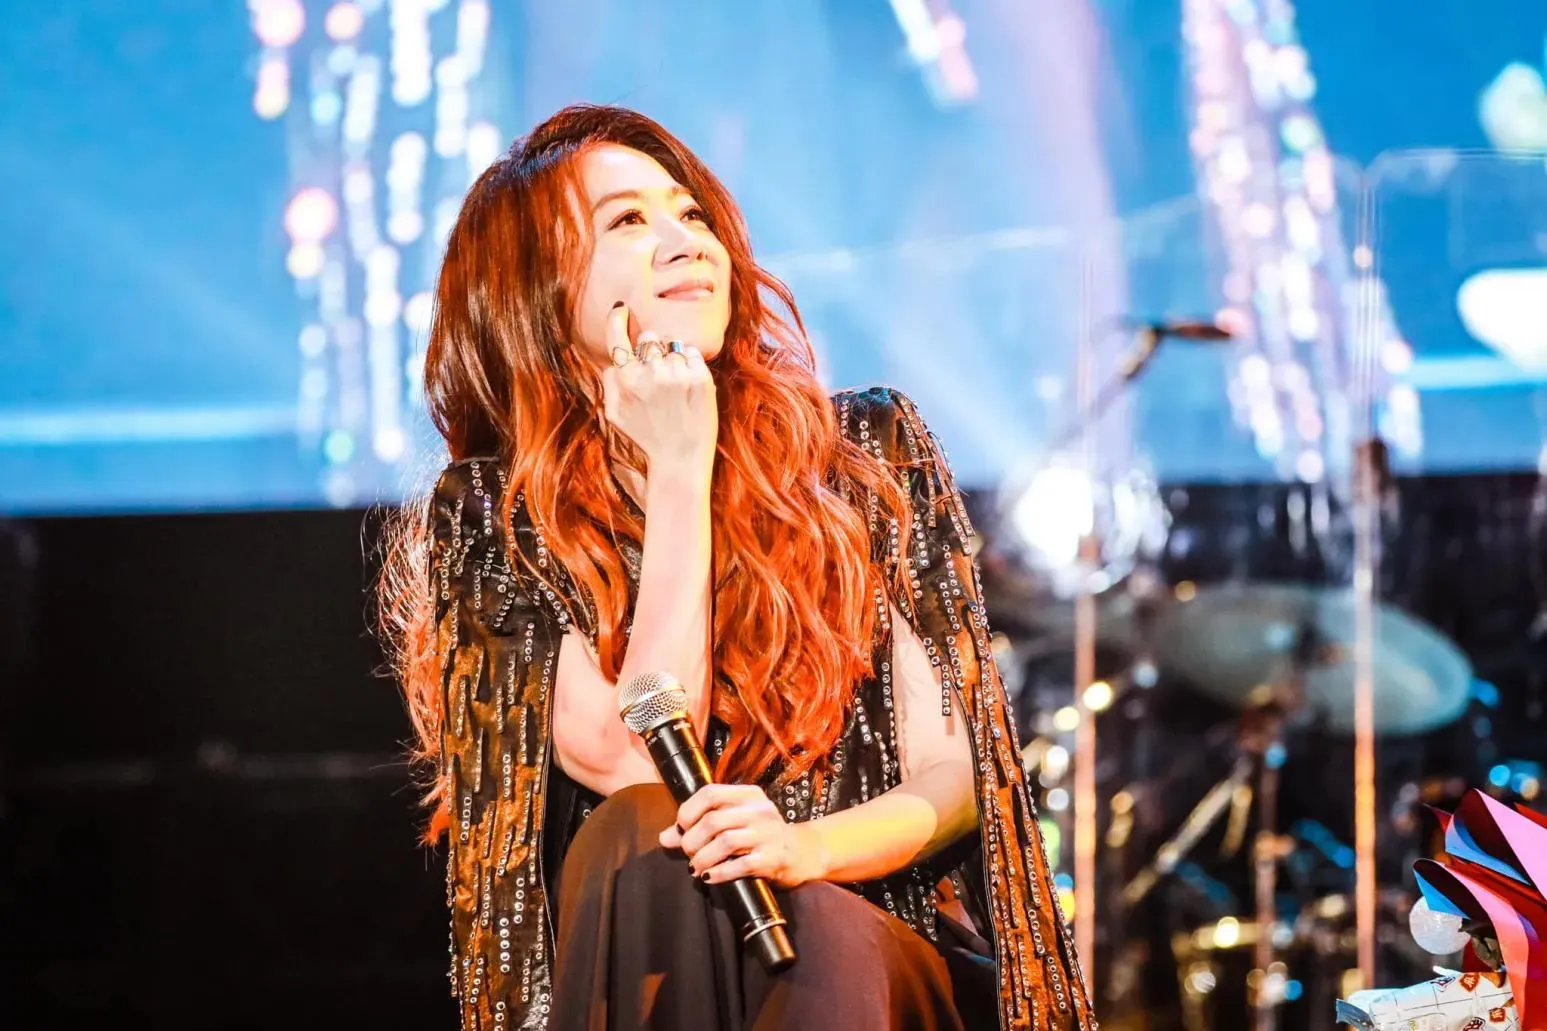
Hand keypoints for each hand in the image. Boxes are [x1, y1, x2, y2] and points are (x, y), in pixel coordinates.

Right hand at [599, 302, 717, 479]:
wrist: (680, 460)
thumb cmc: (647, 438)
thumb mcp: (615, 415)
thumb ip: (610, 384)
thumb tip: (613, 360)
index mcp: (626, 381)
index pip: (617, 337)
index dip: (617, 319)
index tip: (621, 308)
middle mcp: (651, 373)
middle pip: (649, 340)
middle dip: (652, 351)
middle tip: (658, 376)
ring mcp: (678, 374)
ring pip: (673, 348)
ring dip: (673, 362)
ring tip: (676, 391)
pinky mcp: (701, 378)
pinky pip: (693, 354)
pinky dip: (691, 365)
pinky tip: (688, 388)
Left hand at [658, 783, 827, 888]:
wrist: (802, 853)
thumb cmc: (761, 837)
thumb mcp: (734, 823)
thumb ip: (699, 827)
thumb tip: (664, 837)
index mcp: (748, 795)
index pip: (710, 793)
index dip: (688, 812)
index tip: (681, 829)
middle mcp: (760, 810)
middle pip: (713, 820)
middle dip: (692, 841)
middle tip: (689, 855)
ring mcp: (769, 834)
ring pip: (724, 842)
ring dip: (702, 859)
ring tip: (697, 869)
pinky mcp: (774, 858)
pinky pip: (740, 865)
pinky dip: (719, 873)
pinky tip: (711, 878)